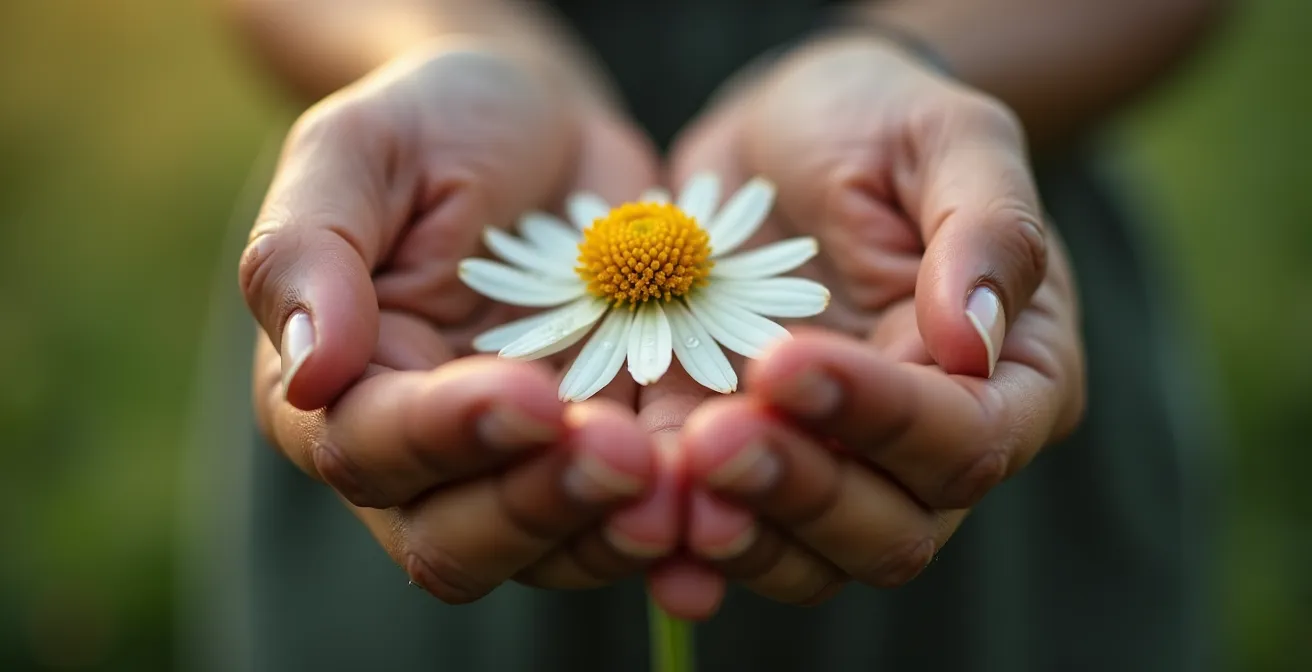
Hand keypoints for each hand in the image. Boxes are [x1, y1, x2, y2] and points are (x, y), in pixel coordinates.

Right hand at [239, 40, 678, 600]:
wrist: (543, 125)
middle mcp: (417, 453)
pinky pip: (626, 519)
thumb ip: (308, 252)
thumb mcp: (355, 151)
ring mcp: (513, 466)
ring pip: (547, 551)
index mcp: (336, 388)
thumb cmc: (435, 124)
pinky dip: (671, 518)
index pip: (370, 450)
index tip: (527, 394)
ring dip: (610, 528)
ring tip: (680, 479)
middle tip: (622, 453)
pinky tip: (720, 494)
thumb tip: (310, 374)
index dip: (445, 436)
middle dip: (538, 503)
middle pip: (454, 537)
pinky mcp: (596, 456)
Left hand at [655, 35, 1085, 610]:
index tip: (783, 361)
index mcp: (1013, 376)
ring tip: (668, 481)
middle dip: (801, 489)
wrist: (779, 132)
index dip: (882, 418)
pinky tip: (629, 513)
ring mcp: (843, 467)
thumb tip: (976, 341)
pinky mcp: (757, 464)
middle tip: (712, 438)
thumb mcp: (949, 134)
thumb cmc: (879, 119)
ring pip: (813, 557)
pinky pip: (733, 530)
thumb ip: (986, 228)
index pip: (968, 438)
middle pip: (894, 528)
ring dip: (742, 530)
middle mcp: (934, 445)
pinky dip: (683, 531)